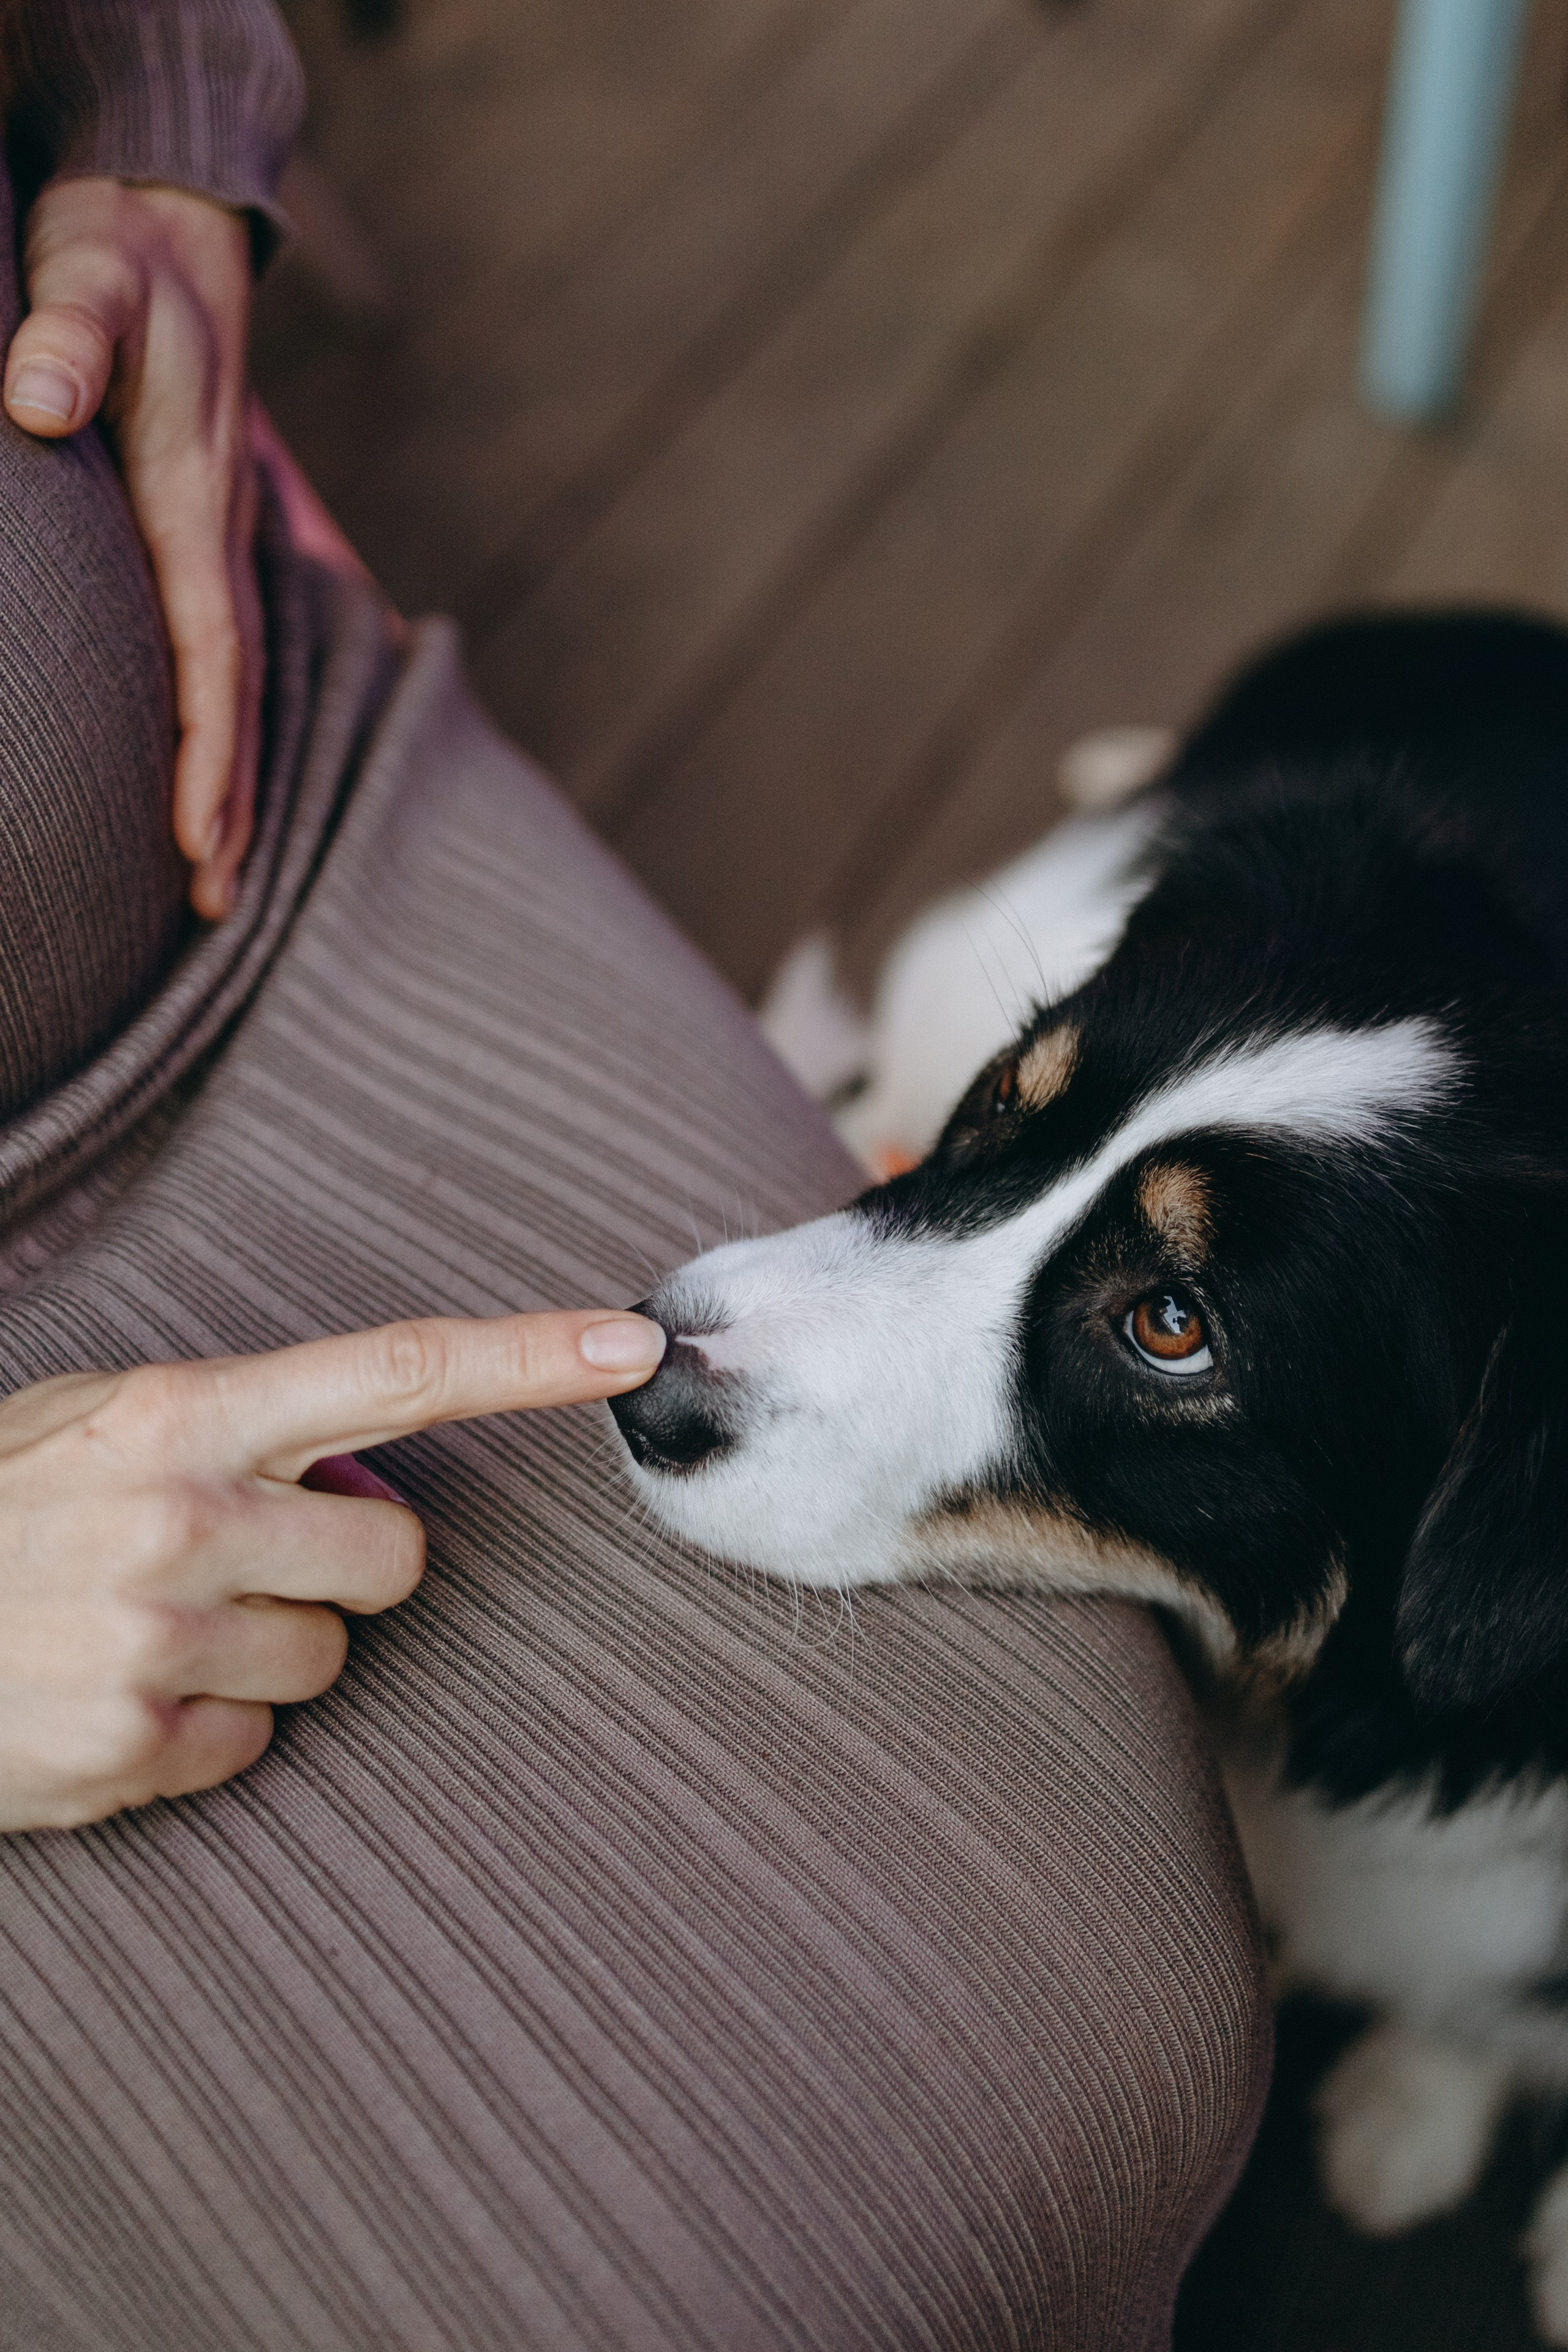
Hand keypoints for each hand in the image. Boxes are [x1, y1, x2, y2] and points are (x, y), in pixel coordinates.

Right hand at [0, 1308, 665, 1832]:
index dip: (529, 1357)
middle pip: (396, 1558)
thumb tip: (364, 1471)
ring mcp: (158, 1638)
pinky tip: (115, 1694)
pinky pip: (256, 1741)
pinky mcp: (135, 1747)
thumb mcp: (88, 1424)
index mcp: (178, 1413)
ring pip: (331, 1658)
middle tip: (237, 1563)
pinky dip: (203, 1728)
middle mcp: (181, 1516)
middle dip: (344, 1567)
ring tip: (146, 1628)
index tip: (636, 1347)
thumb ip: (228, 1426)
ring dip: (264, 1650)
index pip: (395, 1369)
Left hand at [3, 177, 259, 920]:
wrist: (170, 221)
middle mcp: (216, 535)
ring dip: (229, 784)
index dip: (204, 750)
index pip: (209, 650)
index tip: (192, 838)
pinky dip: (217, 729)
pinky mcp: (198, 535)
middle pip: (236, 696)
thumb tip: (29, 399)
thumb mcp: (87, 275)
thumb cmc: (119, 254)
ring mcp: (214, 540)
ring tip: (218, 878)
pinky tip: (202, 781)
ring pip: (233, 687)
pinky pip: (218, 656)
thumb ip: (64, 333)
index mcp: (192, 499)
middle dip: (228, 804)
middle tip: (219, 906)